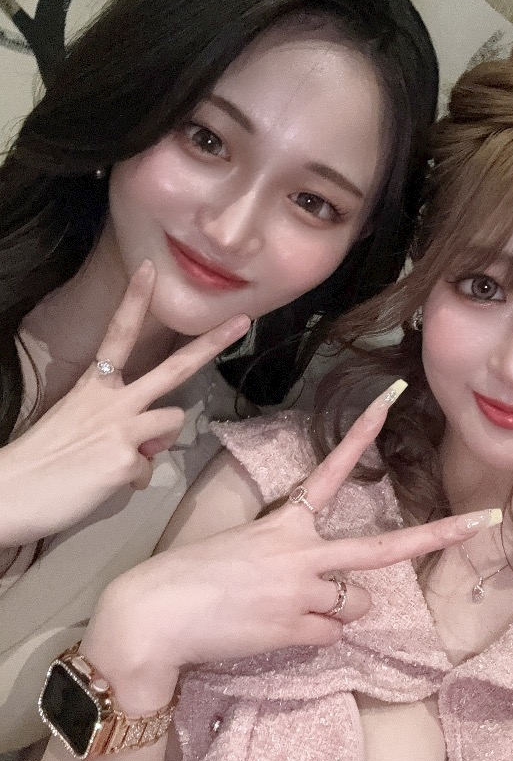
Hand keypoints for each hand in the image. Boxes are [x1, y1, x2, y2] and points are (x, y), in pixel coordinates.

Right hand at [0, 260, 249, 544]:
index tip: (150, 269)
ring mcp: (124, 428)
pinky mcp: (127, 460)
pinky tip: (102, 484)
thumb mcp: (78, 423)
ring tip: (117, 460)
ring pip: (172, 421)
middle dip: (212, 344)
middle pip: (175, 367)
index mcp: (96, 385)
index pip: (118, 333)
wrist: (14, 491)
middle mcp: (115, 399)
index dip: (135, 300)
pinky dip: (130, 482)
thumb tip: (146, 442)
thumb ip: (118, 421)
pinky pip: (148, 471)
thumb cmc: (43, 457)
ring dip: (155, 444)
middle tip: (242, 321)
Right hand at [83, 384, 497, 711]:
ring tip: (285, 607)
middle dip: (441, 535)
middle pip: (385, 550)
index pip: (333, 467)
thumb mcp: (246, 547)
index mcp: (286, 520)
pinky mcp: (298, 631)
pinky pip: (331, 634)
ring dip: (335, 608)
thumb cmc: (193, 573)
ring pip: (356, 604)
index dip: (364, 430)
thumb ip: (298, 559)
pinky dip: (312, 634)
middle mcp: (306, 553)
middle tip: (488, 519)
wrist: (156, 615)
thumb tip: (344, 595)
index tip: (393, 395)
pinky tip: (275, 628)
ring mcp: (306, 593)